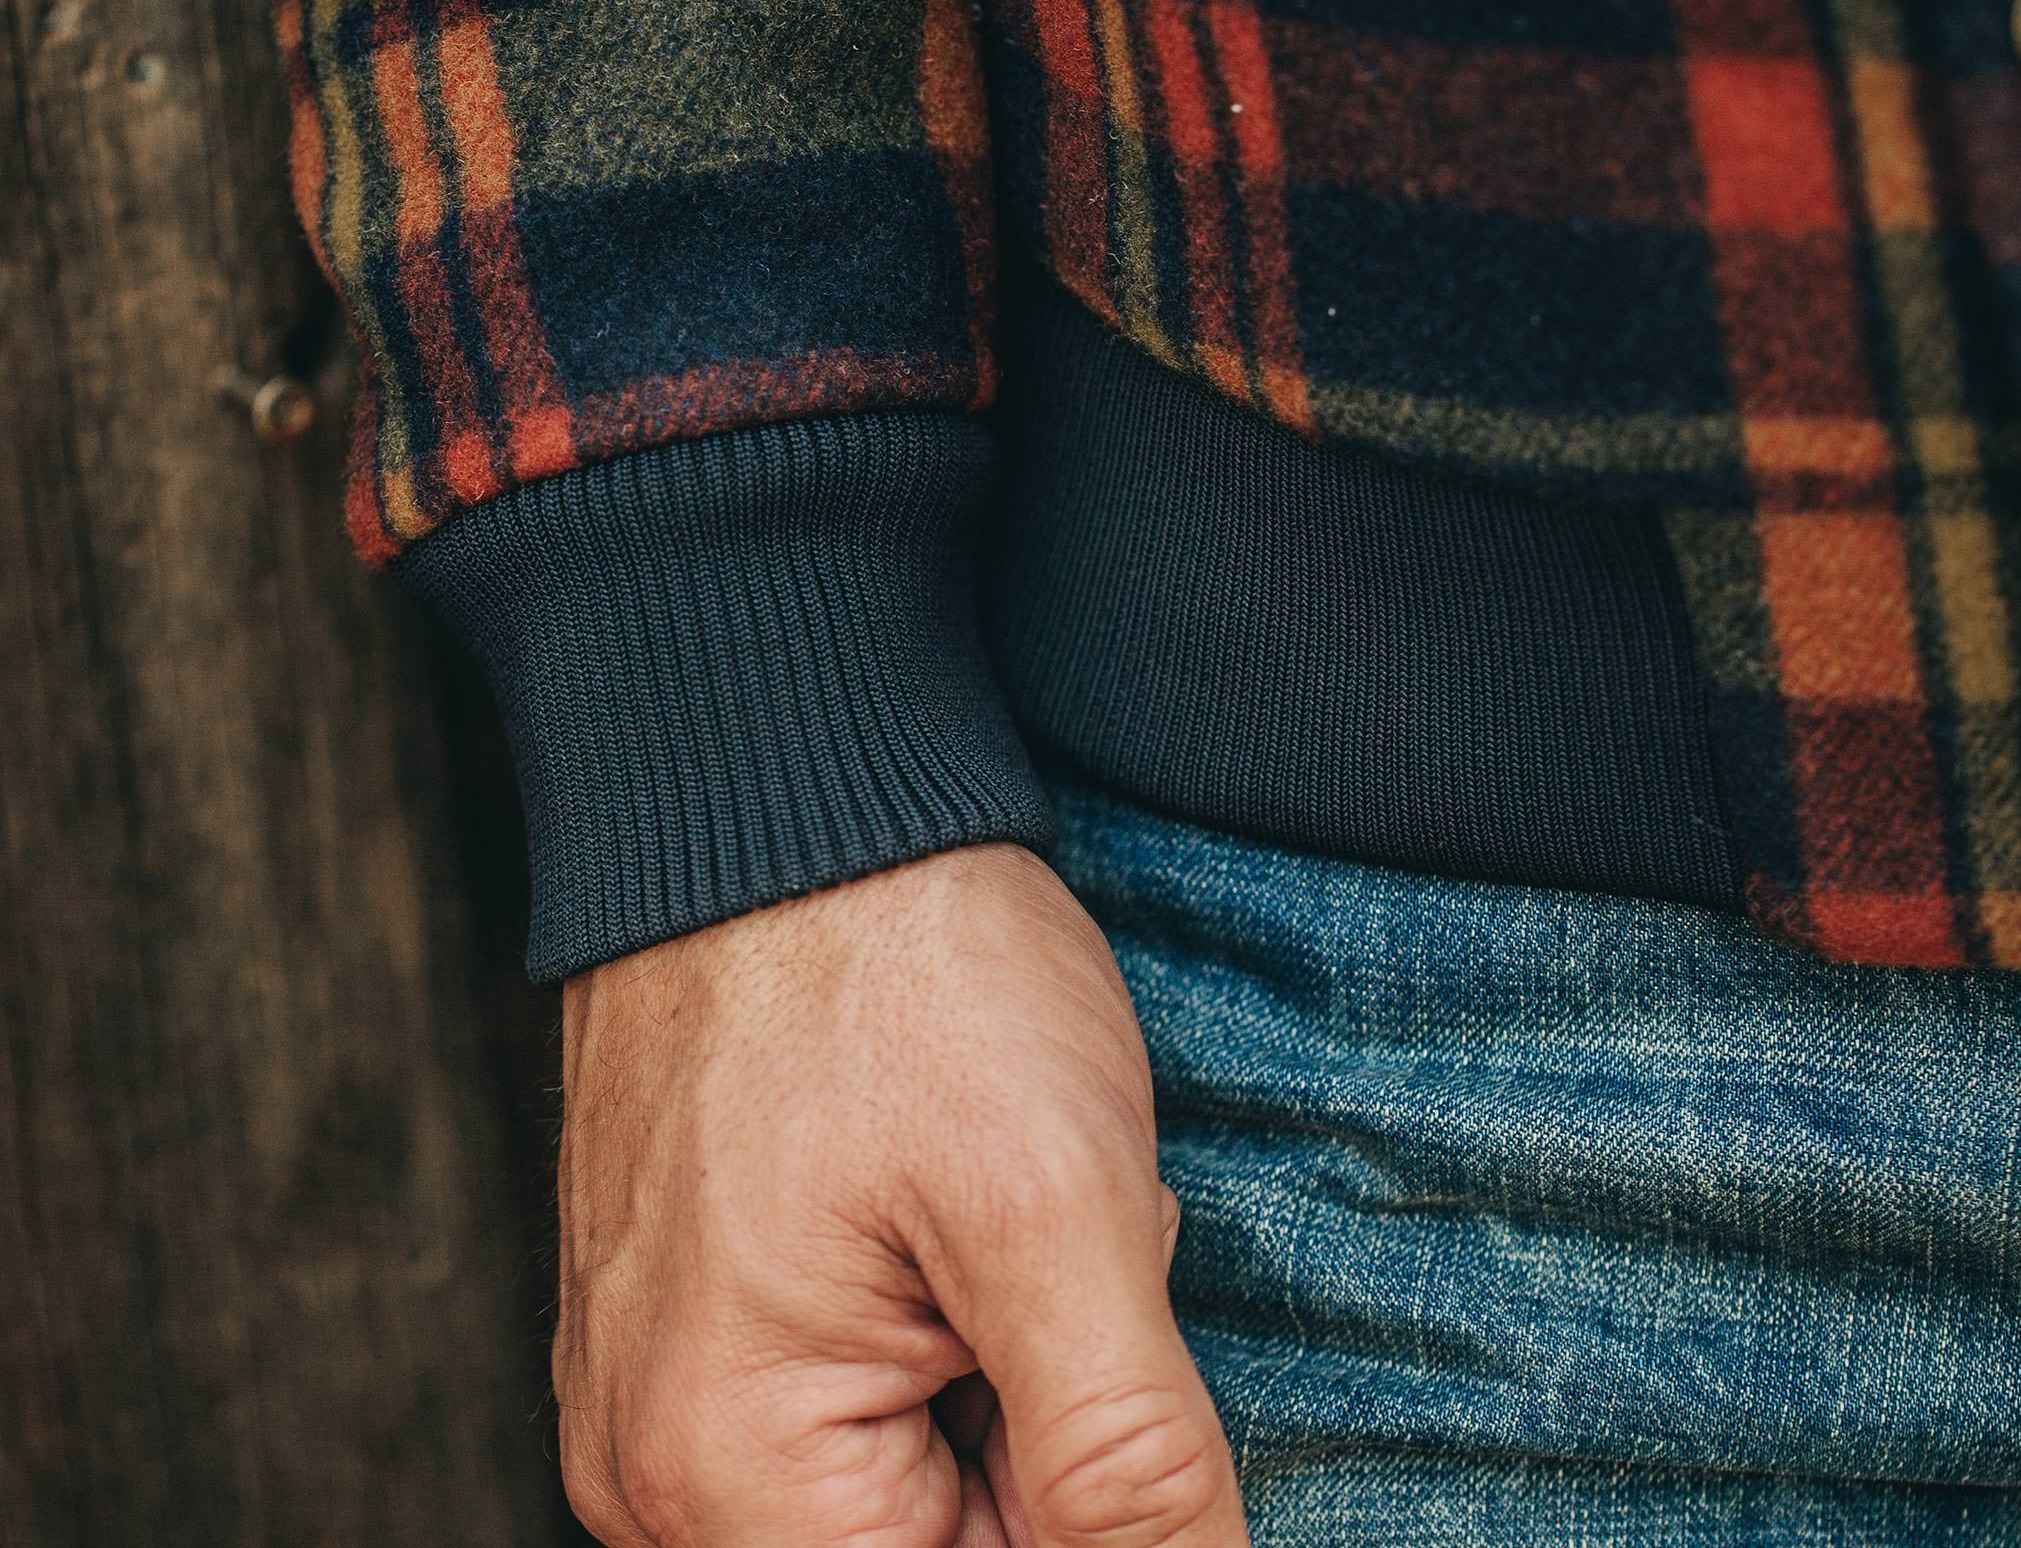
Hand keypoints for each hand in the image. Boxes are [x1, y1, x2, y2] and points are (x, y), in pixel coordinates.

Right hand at [552, 842, 1247, 1547]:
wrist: (774, 792)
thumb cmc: (899, 963)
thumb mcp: (1055, 1202)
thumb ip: (1124, 1460)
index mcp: (720, 1472)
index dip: (1098, 1509)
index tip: (1111, 1350)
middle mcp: (652, 1466)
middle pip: (936, 1545)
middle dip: (1047, 1425)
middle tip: (1057, 1258)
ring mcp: (656, 1384)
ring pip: (906, 1474)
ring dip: (1003, 1371)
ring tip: (998, 1206)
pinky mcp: (683, 1314)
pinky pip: (845, 1394)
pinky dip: (944, 1322)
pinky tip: (951, 1201)